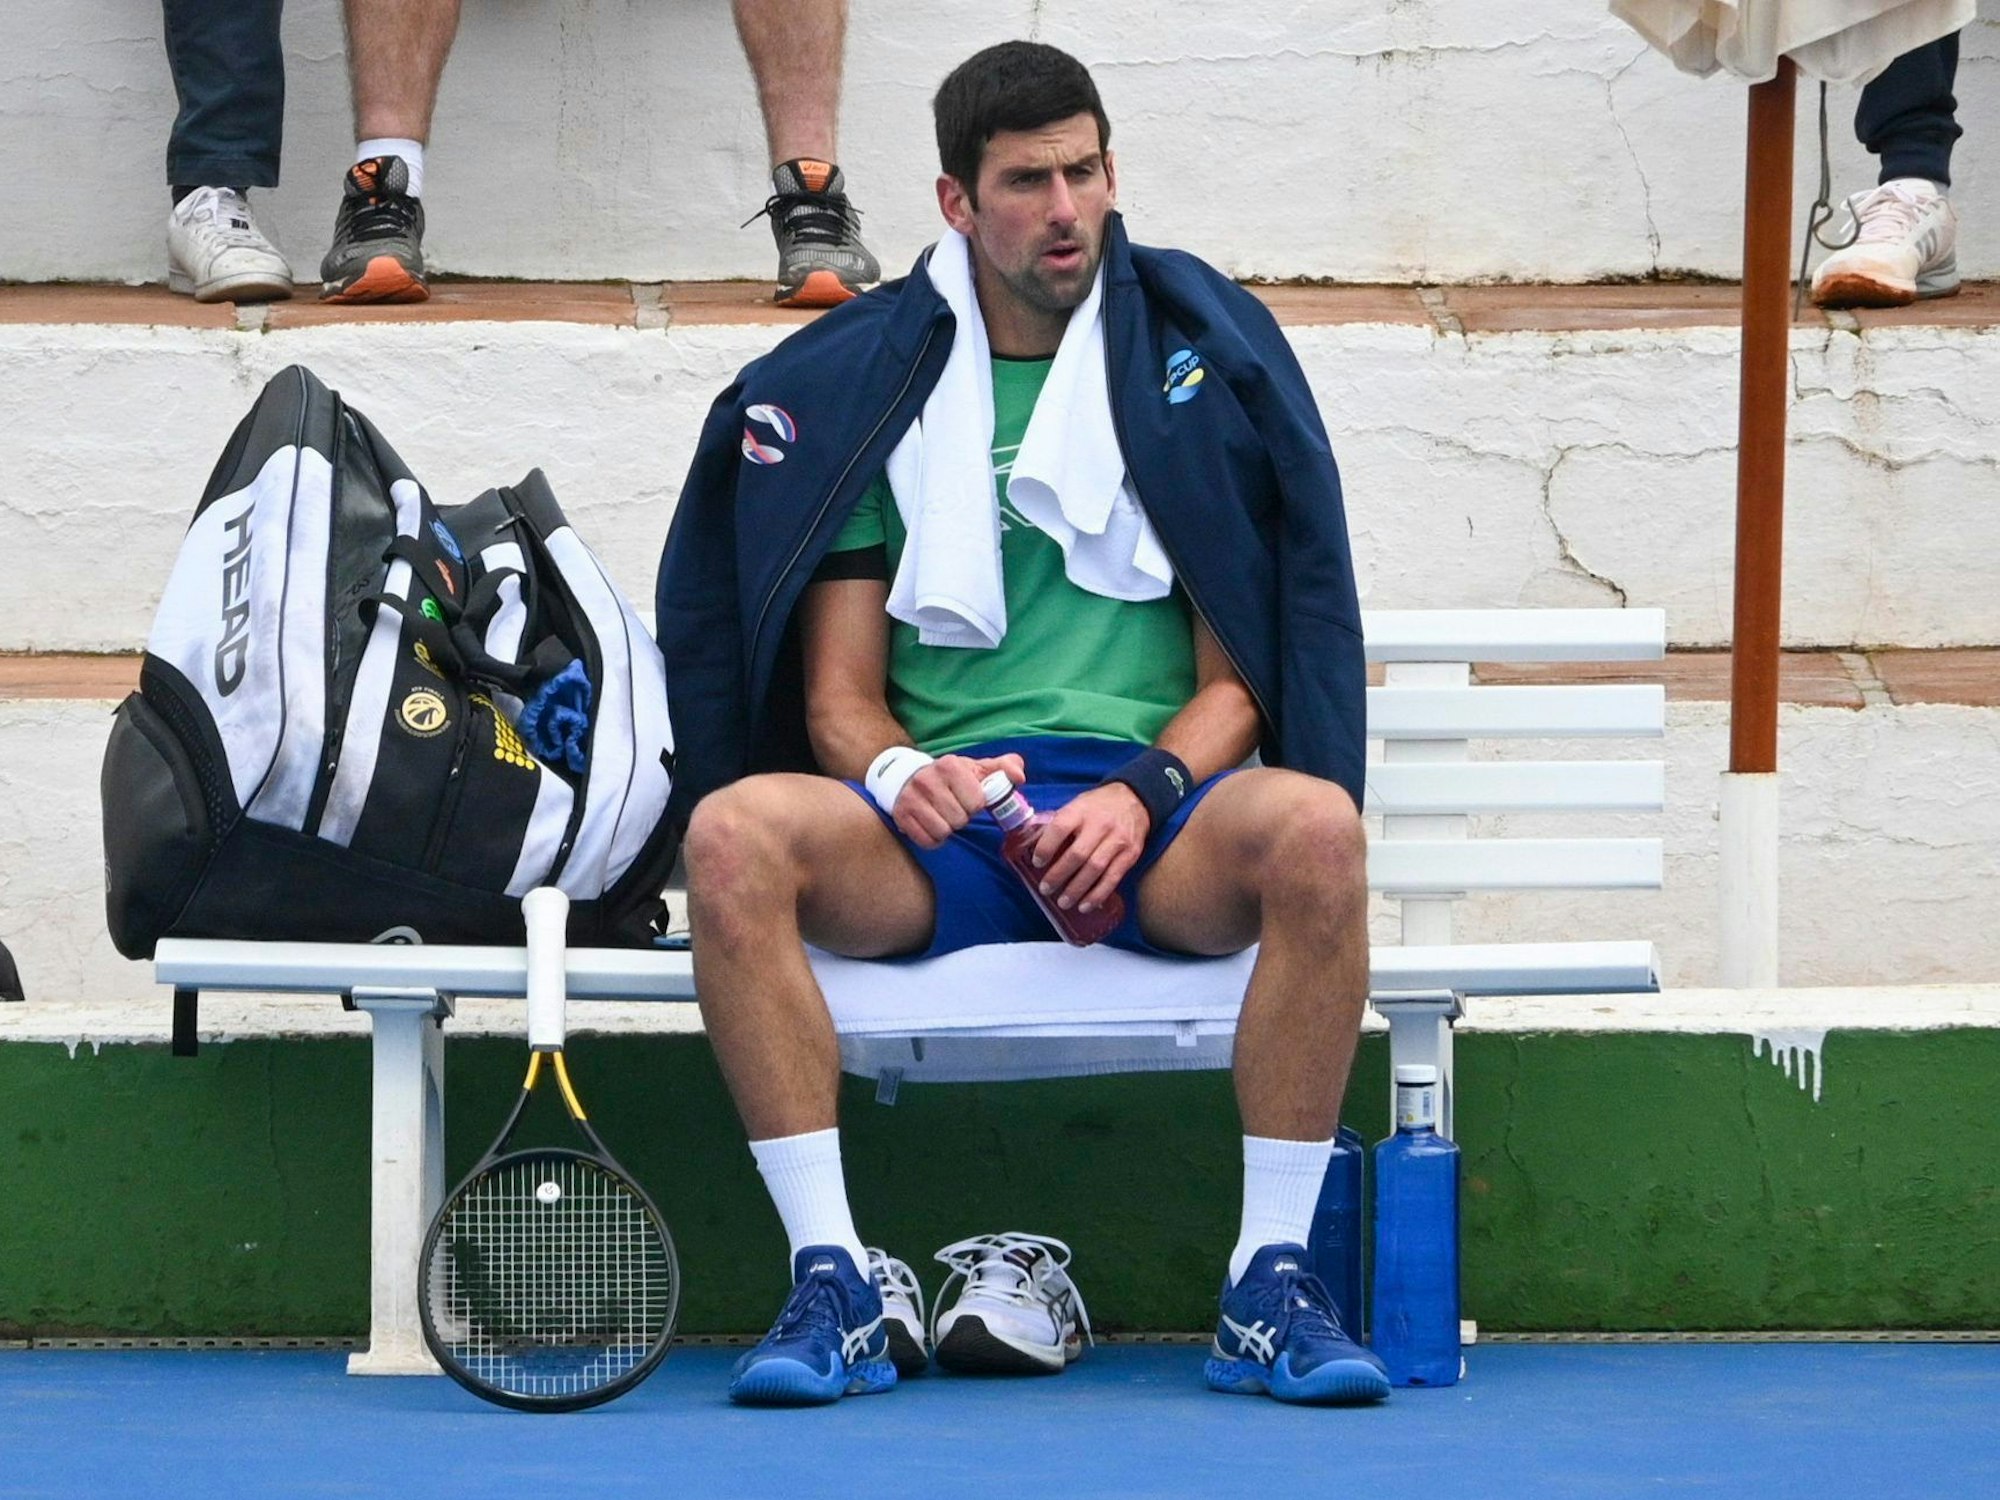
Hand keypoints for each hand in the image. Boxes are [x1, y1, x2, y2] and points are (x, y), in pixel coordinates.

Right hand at [893, 752, 1026, 848]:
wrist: (909, 778)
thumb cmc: (952, 777)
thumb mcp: (978, 768)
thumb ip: (1005, 767)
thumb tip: (1019, 778)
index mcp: (950, 765)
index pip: (976, 802)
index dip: (976, 804)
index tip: (968, 798)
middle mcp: (927, 779)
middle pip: (959, 820)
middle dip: (961, 817)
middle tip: (954, 808)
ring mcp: (911, 798)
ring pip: (942, 831)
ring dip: (947, 829)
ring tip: (943, 816)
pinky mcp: (901, 816)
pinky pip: (927, 841)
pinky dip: (934, 839)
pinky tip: (932, 825)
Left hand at [1030, 782, 1148, 915]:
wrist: (1134, 799)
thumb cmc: (1098, 806)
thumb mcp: (1077, 805)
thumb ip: (1060, 823)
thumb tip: (1036, 845)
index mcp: (1081, 810)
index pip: (1060, 828)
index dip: (1046, 847)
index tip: (1037, 862)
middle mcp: (1100, 825)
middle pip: (1077, 854)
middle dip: (1059, 875)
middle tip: (1045, 889)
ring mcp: (1117, 840)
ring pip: (1095, 869)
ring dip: (1077, 889)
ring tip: (1063, 902)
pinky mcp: (1130, 854)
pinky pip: (1113, 878)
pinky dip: (1098, 894)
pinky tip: (1085, 906)